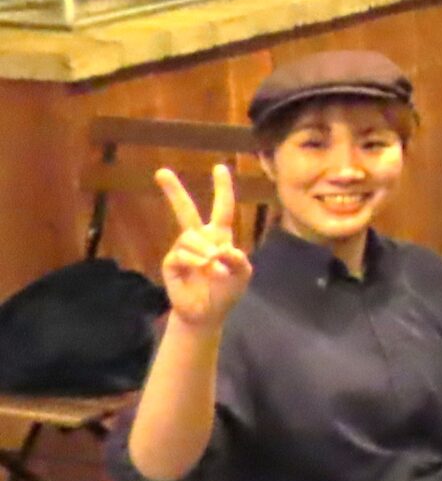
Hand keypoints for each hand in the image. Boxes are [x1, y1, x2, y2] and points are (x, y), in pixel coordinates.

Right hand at [154, 166, 255, 331]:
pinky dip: (194, 260)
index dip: (222, 188)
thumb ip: (238, 260)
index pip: (222, 207)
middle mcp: (199, 239)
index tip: (220, 167)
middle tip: (161, 172)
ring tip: (211, 264)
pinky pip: (180, 253)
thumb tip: (223, 250)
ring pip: (189, 236)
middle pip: (185, 210)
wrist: (208, 313)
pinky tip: (201, 268)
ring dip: (203, 249)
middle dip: (173, 191)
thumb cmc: (227, 291)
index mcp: (219, 236)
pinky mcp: (171, 263)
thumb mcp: (242, 275)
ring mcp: (183, 250)